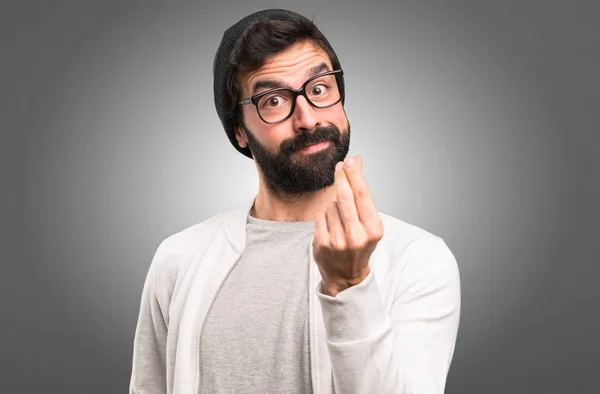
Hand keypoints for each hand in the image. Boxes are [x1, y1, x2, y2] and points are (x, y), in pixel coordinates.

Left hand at [313, 155, 383, 295]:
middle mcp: (357, 236)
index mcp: (373, 230)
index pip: (363, 195)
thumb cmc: (359, 245)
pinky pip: (321, 215)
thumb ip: (362, 197)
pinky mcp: (322, 243)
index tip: (351, 161)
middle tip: (339, 166)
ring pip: (331, 205)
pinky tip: (331, 222)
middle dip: (341, 177)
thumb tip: (356, 162)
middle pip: (345, 196)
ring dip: (334, 203)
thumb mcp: (369, 225)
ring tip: (340, 215)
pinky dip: (325, 214)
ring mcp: (338, 241)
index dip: (355, 175)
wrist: (346, 276)